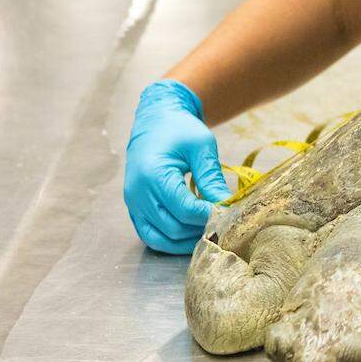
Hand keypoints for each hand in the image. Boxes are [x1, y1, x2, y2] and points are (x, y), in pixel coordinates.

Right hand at [124, 80, 231, 253]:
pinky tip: (191, 233)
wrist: (155, 121)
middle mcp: (138, 193)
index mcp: (153, 174)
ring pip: (161, 239)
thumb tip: (227, 208)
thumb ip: (212, 178)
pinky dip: (171, 241)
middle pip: (173, 228)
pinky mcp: (134, 210)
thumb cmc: (180, 129)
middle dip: (200, 230)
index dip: (208, 216)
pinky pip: (151, 236)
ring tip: (209, 228)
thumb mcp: (201, 147)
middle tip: (222, 222)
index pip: (184, 209)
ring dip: (187, 240)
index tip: (227, 212)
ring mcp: (133, 204)